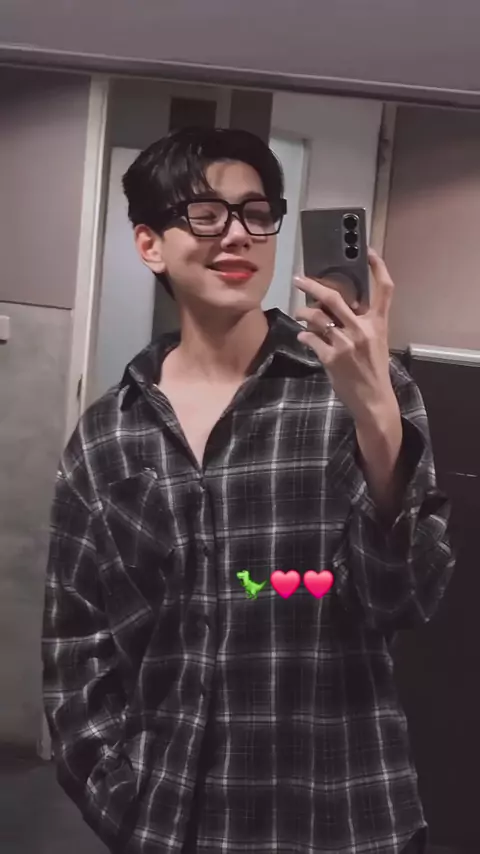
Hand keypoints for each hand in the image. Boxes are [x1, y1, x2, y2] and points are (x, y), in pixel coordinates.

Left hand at [294, 249, 397, 426]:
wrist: (372, 398)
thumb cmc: (373, 369)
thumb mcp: (376, 342)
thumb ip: (361, 323)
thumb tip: (336, 307)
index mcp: (378, 323)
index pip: (384, 289)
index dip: (379, 267)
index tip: (369, 252)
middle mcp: (362, 329)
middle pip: (334, 297)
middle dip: (312, 286)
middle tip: (298, 279)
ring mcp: (345, 343)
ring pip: (315, 317)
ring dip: (303, 313)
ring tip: (299, 314)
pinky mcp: (330, 357)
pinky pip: (309, 339)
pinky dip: (304, 336)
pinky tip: (304, 338)